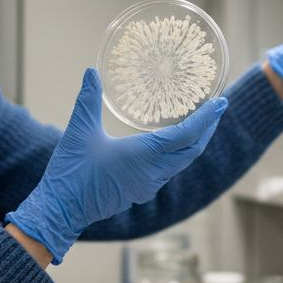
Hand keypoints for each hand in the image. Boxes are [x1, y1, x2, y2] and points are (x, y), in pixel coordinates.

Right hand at [6, 68, 226, 263]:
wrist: (61, 210)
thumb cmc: (71, 172)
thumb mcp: (79, 131)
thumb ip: (88, 100)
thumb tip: (91, 71)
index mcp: (144, 156)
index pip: (186, 135)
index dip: (205, 118)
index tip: (220, 103)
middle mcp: (153, 173)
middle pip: (192, 150)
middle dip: (207, 129)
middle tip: (217, 108)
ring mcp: (148, 185)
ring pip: (182, 162)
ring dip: (194, 143)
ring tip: (200, 122)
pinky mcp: (140, 191)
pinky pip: (169, 171)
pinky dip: (178, 154)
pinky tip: (172, 143)